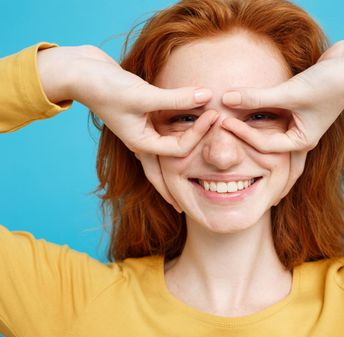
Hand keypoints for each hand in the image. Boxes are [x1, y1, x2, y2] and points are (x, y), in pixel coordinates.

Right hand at [37, 45, 221, 210]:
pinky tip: (178, 138)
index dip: (199, 133)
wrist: (81, 73)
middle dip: (172, 190)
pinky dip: (172, 136)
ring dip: (174, 165)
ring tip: (186, 181)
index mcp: (141, 144)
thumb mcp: (143, 95)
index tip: (215, 115)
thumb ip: (177, 98)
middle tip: (184, 207)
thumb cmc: (107, 87)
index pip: (178, 149)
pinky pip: (160, 135)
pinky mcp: (139, 119)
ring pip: (161, 157)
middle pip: (161, 174)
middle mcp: (140, 142)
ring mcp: (139, 132)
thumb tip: (207, 96)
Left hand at [220, 40, 343, 200]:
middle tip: (218, 125)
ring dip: (248, 117)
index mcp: (300, 142)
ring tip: (226, 112)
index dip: (242, 134)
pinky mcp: (295, 103)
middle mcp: (298, 134)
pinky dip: (258, 104)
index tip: (223, 121)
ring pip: (266, 123)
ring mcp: (297, 119)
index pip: (264, 145)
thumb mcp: (290, 92)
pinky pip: (272, 108)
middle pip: (263, 138)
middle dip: (242, 132)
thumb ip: (257, 97)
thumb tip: (226, 98)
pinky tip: (242, 99)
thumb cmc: (330, 84)